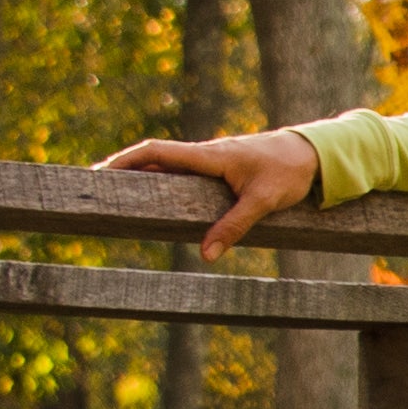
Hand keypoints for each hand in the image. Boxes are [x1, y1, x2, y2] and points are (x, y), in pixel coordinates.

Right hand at [102, 128, 321, 254]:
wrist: (313, 153)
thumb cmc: (289, 172)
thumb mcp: (263, 202)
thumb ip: (234, 228)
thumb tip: (206, 256)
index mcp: (209, 156)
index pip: (157, 152)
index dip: (126, 161)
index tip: (100, 172)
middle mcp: (205, 154)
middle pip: (154, 158)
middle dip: (123, 169)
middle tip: (94, 185)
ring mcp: (211, 160)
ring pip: (168, 165)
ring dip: (141, 175)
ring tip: (115, 194)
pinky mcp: (220, 168)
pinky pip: (184, 172)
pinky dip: (164, 179)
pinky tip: (155, 195)